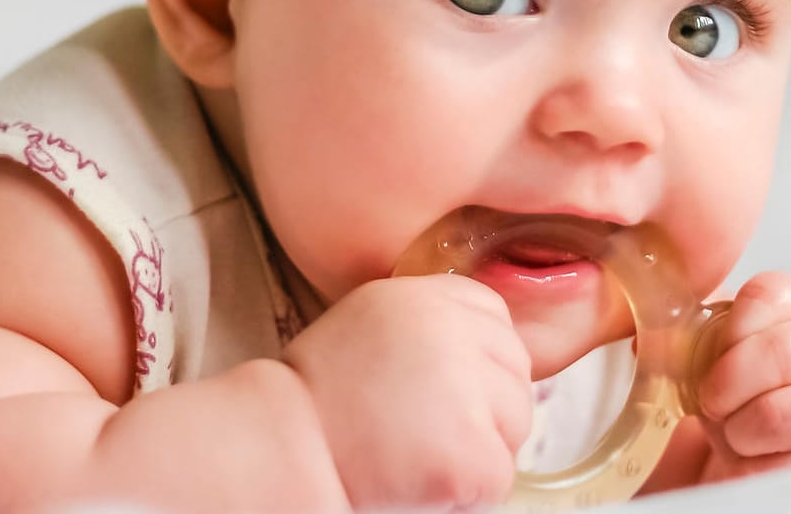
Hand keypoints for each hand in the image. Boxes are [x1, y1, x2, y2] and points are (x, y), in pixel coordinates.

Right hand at [283, 274, 532, 510]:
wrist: (276, 453)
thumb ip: (430, 325)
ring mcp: (466, 394)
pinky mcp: (472, 456)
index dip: (477, 360)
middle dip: (485, 408)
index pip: (496, 319)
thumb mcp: (371, 324)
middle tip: (422, 431)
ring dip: (479, 449)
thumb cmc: (317, 401)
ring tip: (415, 456)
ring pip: (514, 426)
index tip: (440, 389)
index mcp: (425, 298)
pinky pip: (498, 477)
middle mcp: (450, 334)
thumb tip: (491, 348)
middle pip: (515, 373)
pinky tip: (419, 484)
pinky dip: (467, 493)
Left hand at [692, 272, 790, 479]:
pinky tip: (752, 458)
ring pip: (785, 414)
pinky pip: (790, 466)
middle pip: (778, 355)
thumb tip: (642, 341)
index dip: (726, 333)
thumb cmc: (769, 385)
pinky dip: (756, 467)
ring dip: (742, 431)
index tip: (707, 358)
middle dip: (728, 386)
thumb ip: (694, 332)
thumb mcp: (736, 349)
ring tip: (734, 434)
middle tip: (712, 403)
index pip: (763, 297)